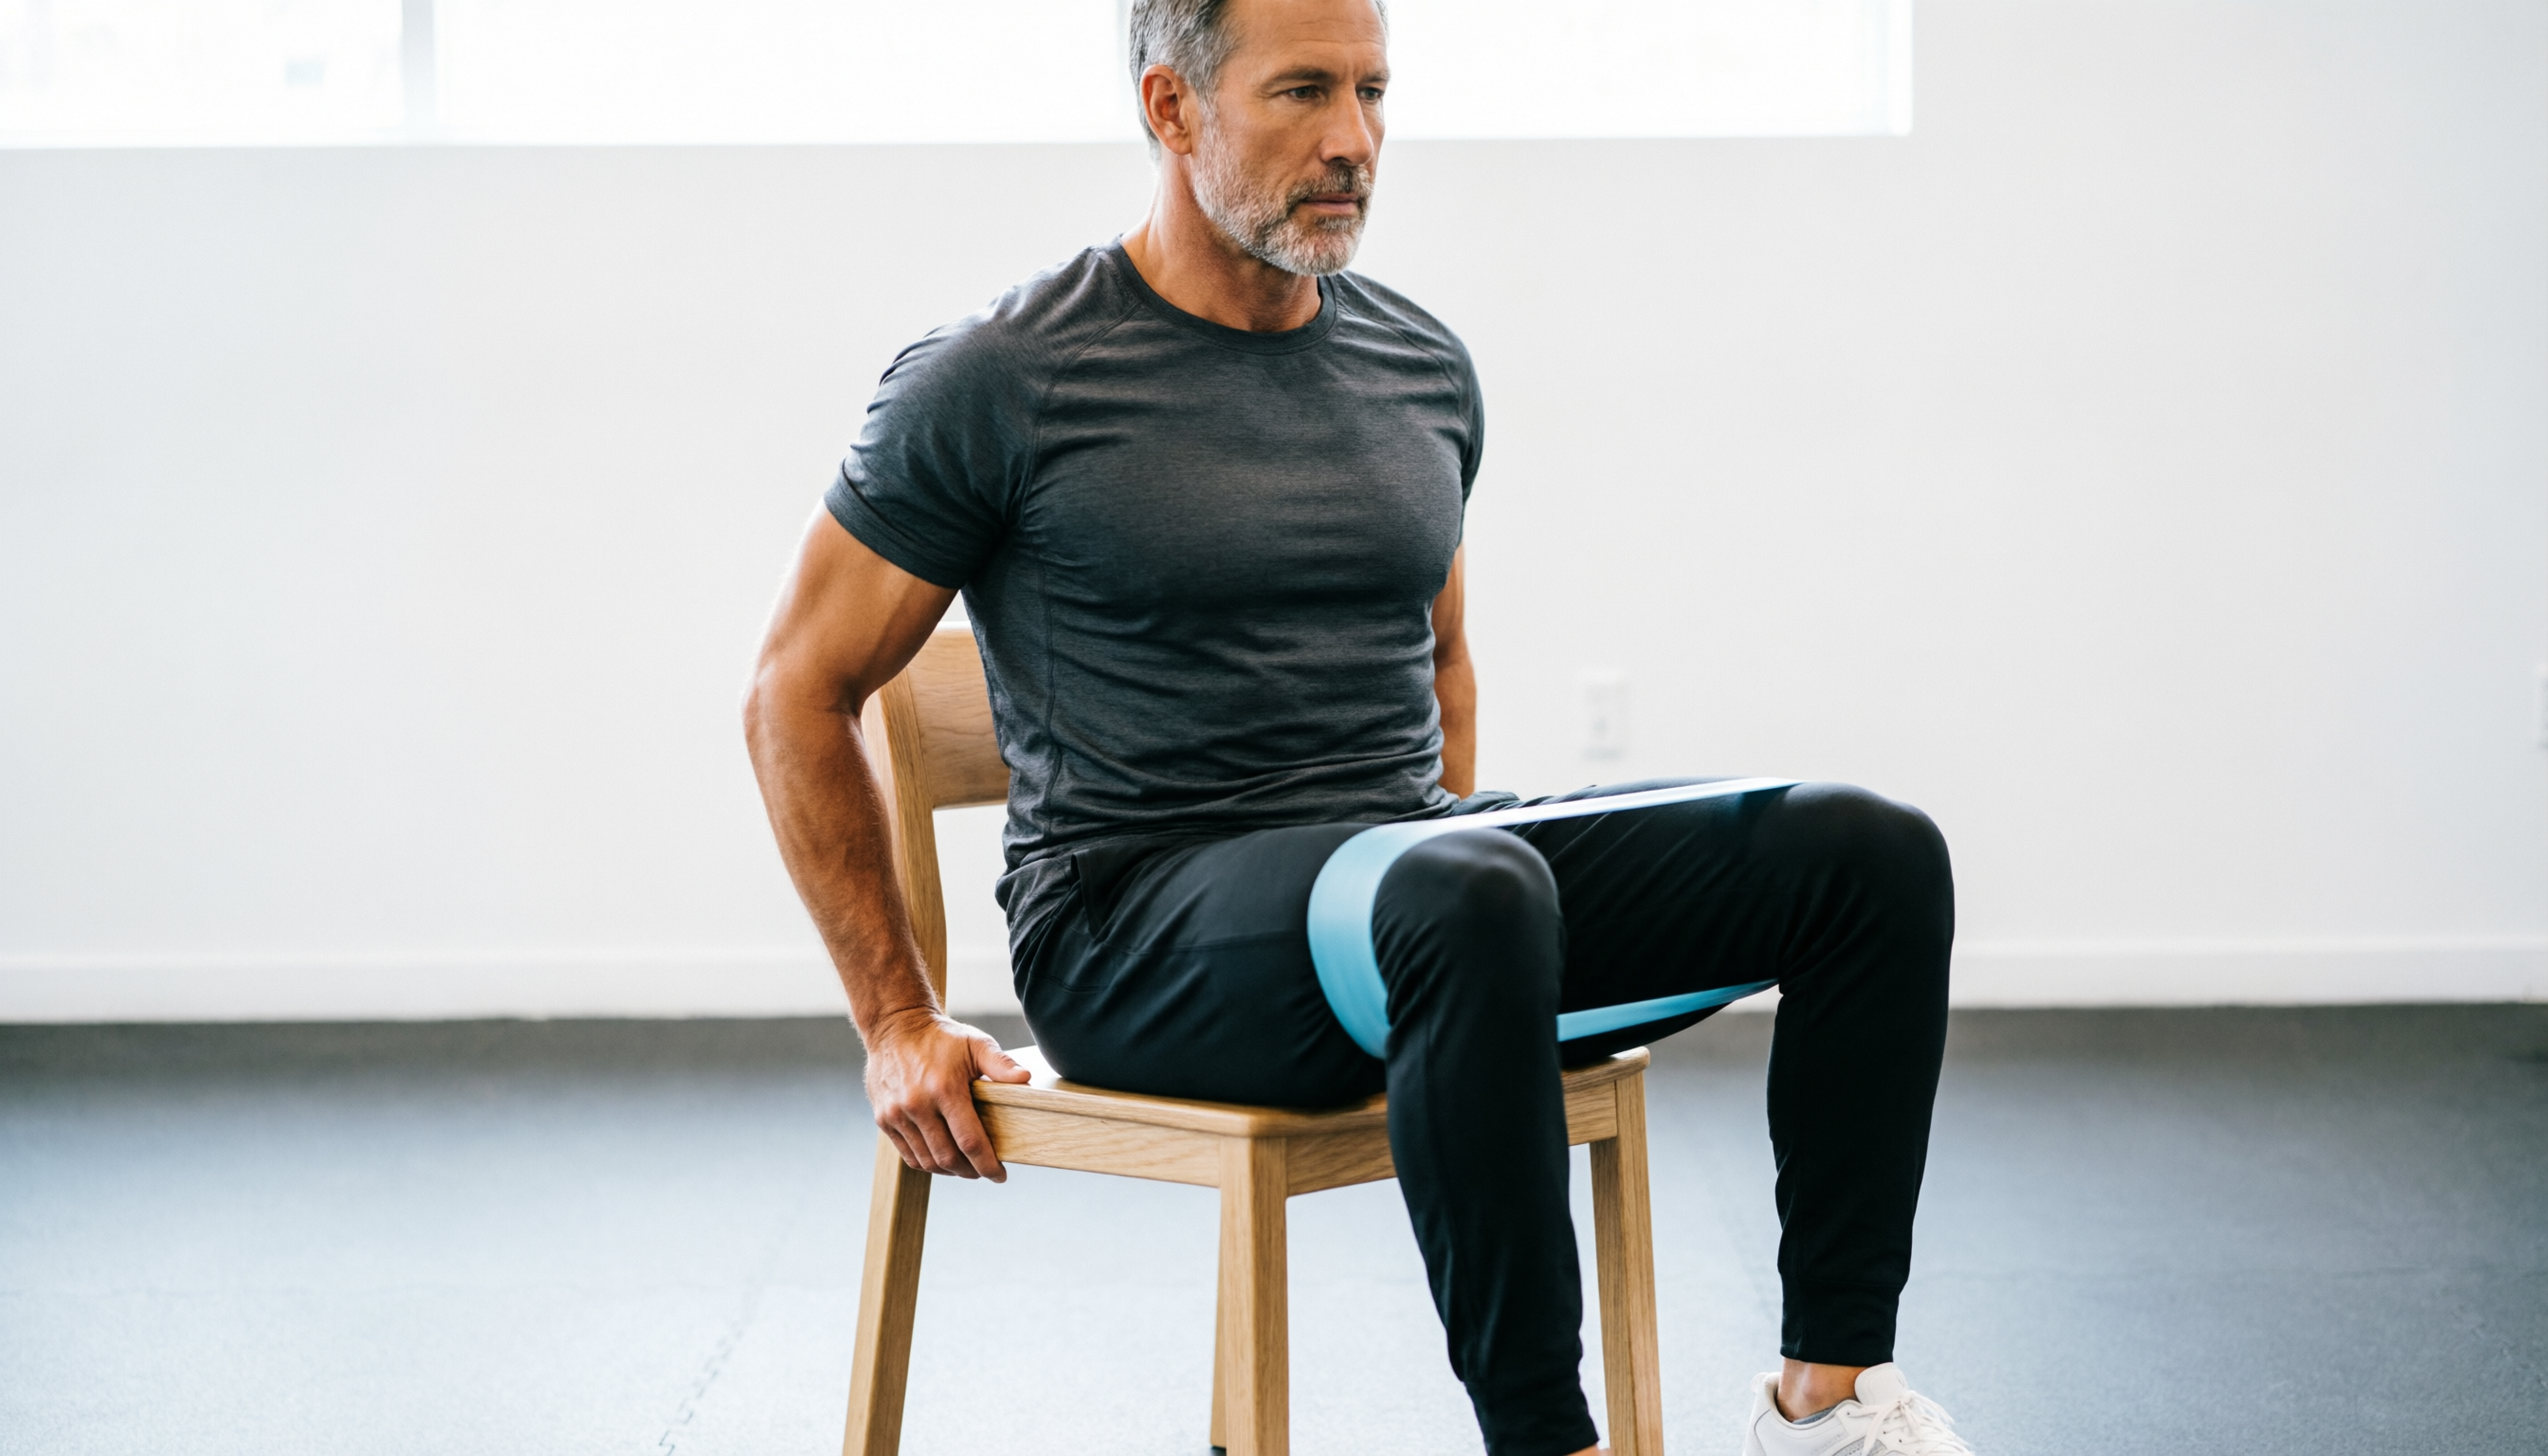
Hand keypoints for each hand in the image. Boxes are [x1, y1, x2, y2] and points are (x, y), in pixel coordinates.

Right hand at [863, 1008, 1031, 1180]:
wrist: (895, 1027)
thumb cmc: (941, 1037)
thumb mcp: (975, 1043)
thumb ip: (1001, 1064)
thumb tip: (1026, 1079)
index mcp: (944, 1089)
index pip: (970, 1141)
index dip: (987, 1164)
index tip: (1000, 1176)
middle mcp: (917, 1104)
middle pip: (947, 1157)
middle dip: (970, 1172)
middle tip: (983, 1172)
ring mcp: (897, 1114)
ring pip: (926, 1160)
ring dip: (949, 1171)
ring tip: (965, 1168)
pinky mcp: (884, 1119)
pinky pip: (908, 1154)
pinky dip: (927, 1163)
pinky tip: (941, 1159)